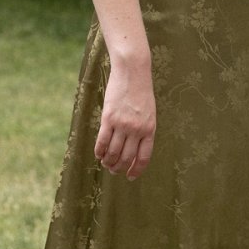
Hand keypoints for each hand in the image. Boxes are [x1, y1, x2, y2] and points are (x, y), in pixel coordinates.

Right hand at [95, 62, 155, 177]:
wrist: (133, 71)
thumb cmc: (141, 91)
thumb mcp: (149, 112)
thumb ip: (143, 129)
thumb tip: (134, 148)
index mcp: (150, 129)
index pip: (143, 157)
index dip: (136, 170)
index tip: (130, 177)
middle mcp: (137, 130)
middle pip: (126, 158)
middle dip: (119, 167)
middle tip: (113, 170)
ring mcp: (122, 124)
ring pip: (113, 152)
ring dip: (108, 161)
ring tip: (105, 163)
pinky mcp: (109, 118)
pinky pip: (102, 141)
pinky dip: (99, 151)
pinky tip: (98, 154)